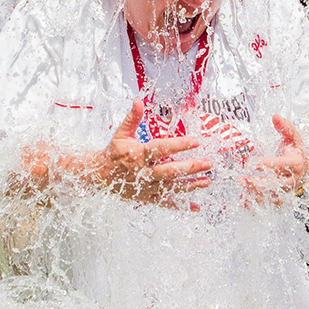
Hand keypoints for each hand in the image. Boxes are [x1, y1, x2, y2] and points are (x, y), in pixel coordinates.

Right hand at [96, 100, 212, 202]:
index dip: (179, 145)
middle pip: (170, 171)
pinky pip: (165, 202)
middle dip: (190, 167)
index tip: (196, 141)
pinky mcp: (147, 197)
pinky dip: (181, 206)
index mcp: (138, 154)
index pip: (161, 149)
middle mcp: (143, 172)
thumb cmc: (113, 153)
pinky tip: (195, 207)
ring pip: (171, 187)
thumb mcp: (120, 134)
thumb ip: (132, 118)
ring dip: (190, 185)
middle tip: (208, 163)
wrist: (99, 176)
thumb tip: (138, 100)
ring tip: (207, 181)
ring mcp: (146, 187)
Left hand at [241, 114, 307, 205]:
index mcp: (296, 163)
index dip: (270, 164)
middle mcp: (292, 179)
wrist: (306, 167)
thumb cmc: (296, 150)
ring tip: (240, 190)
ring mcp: (287, 190)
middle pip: (276, 184)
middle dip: (258, 183)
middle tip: (242, 180)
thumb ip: (285, 127)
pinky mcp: (281, 197)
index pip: (283, 165)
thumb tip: (275, 117)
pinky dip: (256, 203)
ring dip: (255, 195)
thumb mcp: (293, 137)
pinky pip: (268, 203)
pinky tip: (242, 201)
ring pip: (272, 195)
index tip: (255, 163)